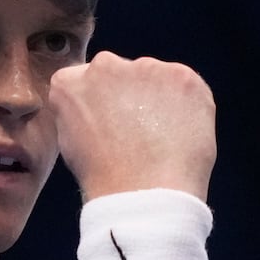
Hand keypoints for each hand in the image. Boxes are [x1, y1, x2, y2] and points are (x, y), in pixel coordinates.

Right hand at [49, 51, 215, 201]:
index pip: (86, 79)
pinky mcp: (181, 76)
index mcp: (71, 82)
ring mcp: (145, 68)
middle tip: (139, 133)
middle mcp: (105, 65)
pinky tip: (180, 134)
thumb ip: (79, 112)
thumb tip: (97, 105)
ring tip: (162, 139)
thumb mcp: (71, 142)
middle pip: (123, 73)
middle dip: (131, 95)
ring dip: (160, 100)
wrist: (145, 194)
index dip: (103, 103)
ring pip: (156, 78)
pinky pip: (186, 88)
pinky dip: (188, 107)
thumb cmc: (107, 178)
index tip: (111, 125)